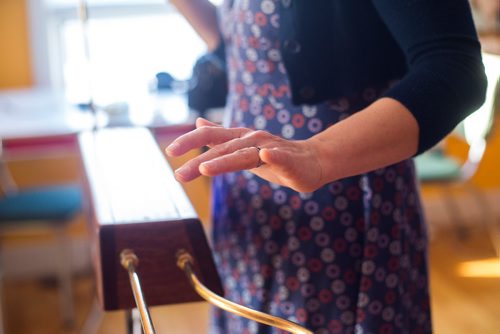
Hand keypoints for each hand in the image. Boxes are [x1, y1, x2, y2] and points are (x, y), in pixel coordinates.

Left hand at [165, 118, 323, 191]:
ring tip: (206, 169)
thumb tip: (198, 123)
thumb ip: (221, 137)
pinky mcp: (289, 160)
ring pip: (245, 155)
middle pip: (223, 149)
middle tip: (178, 175)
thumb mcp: (243, 147)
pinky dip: (274, 156)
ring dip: (225, 161)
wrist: (312, 160)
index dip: (190, 142)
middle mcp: (252, 140)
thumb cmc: (275, 157)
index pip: (211, 137)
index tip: (170, 152)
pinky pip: (281, 157)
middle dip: (199, 162)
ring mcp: (270, 149)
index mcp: (240, 139)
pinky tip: (267, 155)